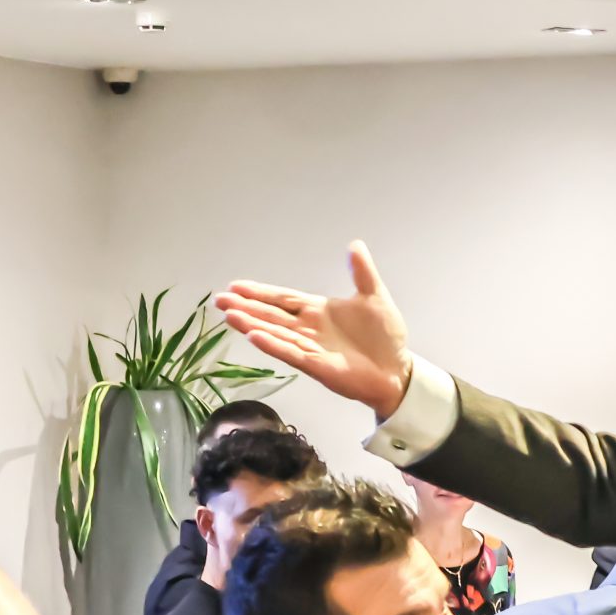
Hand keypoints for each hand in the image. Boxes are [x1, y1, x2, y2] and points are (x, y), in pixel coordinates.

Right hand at [215, 241, 413, 420]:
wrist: (396, 370)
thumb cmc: (385, 337)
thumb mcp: (375, 296)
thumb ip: (362, 272)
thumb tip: (355, 244)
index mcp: (317, 310)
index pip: (282, 298)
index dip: (260, 292)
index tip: (236, 286)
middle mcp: (308, 328)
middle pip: (271, 315)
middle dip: (246, 307)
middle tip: (219, 300)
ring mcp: (309, 347)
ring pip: (274, 333)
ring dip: (252, 324)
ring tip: (228, 315)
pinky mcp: (316, 365)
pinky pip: (290, 353)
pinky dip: (272, 344)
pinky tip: (254, 336)